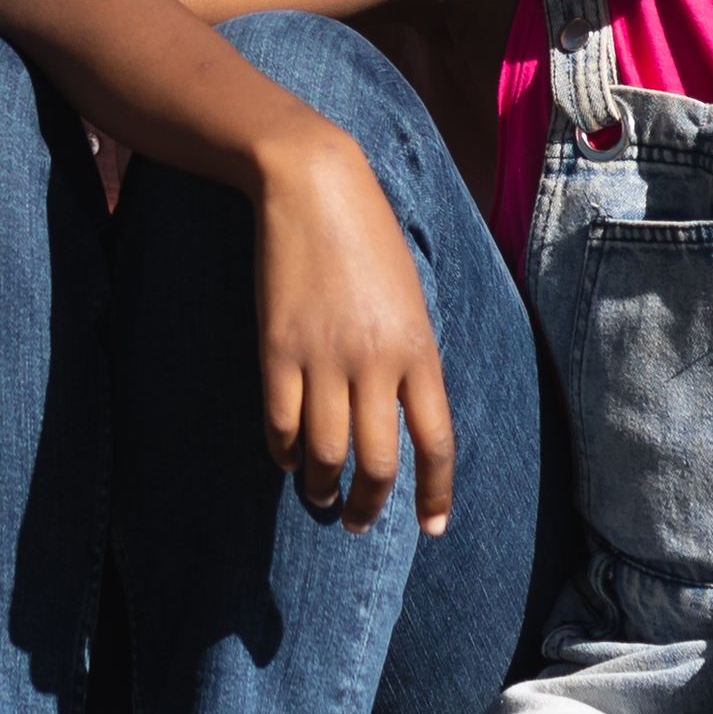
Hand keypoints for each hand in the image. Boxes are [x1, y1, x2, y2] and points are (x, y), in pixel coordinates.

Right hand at [256, 137, 458, 534]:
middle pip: (377, 463)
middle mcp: (375, 362)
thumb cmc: (368, 237)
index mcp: (419, 350)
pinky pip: (280, 423)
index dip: (434, 494)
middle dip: (370, 505)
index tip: (431, 527)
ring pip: (325, 453)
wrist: (312, 186)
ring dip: (323, 488)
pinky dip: (283, 453)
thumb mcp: (409, 298)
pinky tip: (287, 460)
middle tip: (359, 522)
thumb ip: (409, 359)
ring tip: (321, 498)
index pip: (436, 442)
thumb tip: (401, 420)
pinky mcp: (276, 349)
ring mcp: (322, 358)